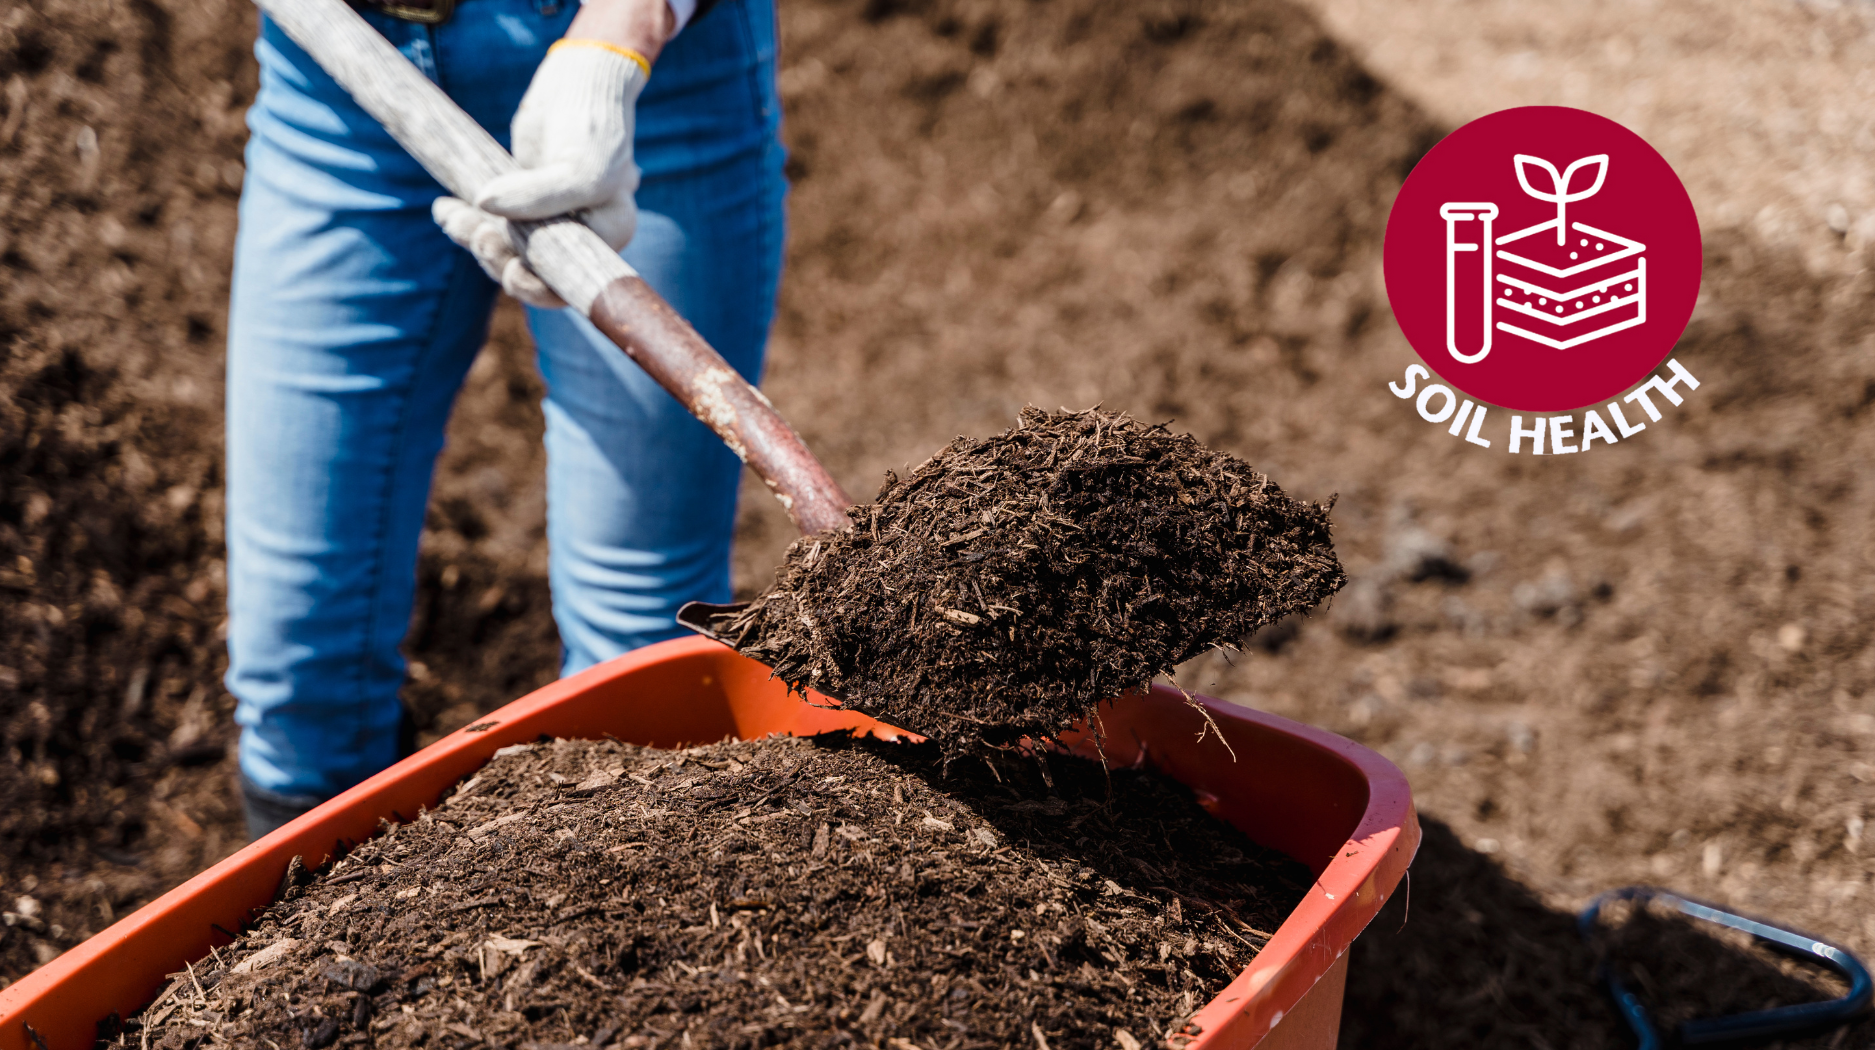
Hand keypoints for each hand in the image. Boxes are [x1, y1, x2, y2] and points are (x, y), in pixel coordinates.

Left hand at [433, 39, 650, 307]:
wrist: (577, 83)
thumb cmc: (591, 127)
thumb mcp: (578, 167)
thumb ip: (538, 196)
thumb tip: (483, 207)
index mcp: (607, 237)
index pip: (569, 284)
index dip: (537, 288)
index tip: (510, 270)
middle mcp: (580, 235)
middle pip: (533, 271)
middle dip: (498, 259)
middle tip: (479, 235)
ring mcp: (547, 220)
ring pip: (505, 248)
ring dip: (475, 238)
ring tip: (453, 216)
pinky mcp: (520, 201)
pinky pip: (490, 223)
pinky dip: (464, 220)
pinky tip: (444, 209)